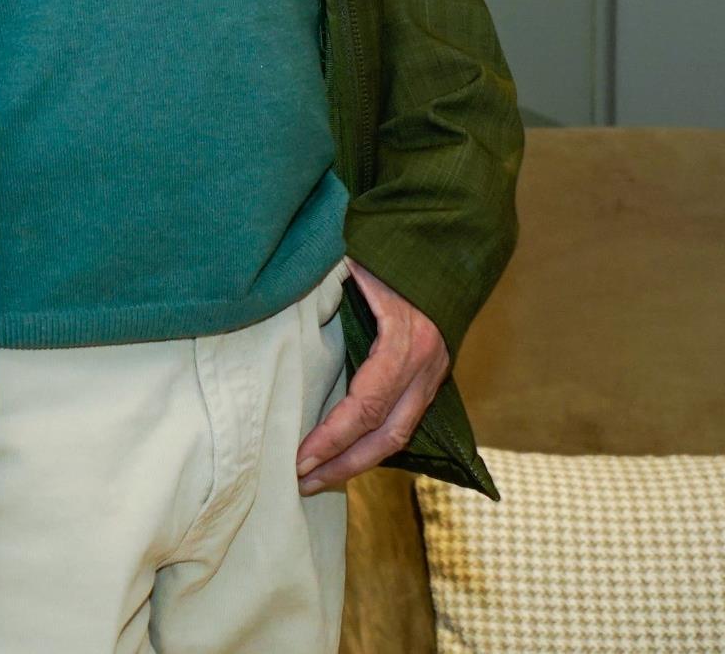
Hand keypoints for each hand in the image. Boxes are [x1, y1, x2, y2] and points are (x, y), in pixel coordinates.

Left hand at [295, 258, 447, 495]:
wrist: (447, 241)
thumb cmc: (392, 248)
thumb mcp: (357, 263)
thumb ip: (325, 286)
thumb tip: (277, 298)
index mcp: (406, 341)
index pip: (367, 406)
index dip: (332, 438)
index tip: (298, 458)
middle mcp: (427, 365)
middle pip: (387, 436)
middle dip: (344, 465)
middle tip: (302, 482)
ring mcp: (434, 373)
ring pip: (400, 435)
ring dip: (359, 461)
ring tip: (318, 478)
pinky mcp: (432, 376)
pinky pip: (404, 420)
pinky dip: (374, 442)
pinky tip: (345, 453)